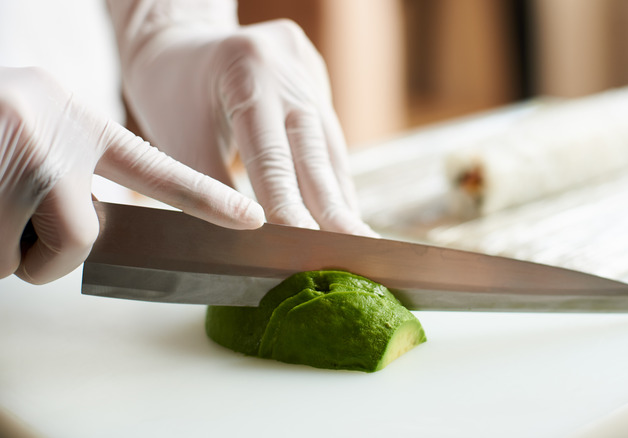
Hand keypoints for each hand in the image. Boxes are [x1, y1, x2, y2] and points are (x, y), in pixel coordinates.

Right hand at [0, 66, 263, 283]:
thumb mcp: (27, 128)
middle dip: (45, 251)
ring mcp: (13, 165)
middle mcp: (52, 138)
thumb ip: (66, 170)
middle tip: (6, 213)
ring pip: (26, 261)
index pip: (156, 167)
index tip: (254, 220)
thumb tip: (88, 230)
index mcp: (75, 121)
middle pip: (82, 239)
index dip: (206, 198)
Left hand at [108, 1, 373, 235]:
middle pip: (314, 152)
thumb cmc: (169, 94)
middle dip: (333, 208)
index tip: (304, 245)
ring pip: (330, 148)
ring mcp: (308, 71)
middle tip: (354, 250)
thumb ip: (214, 191)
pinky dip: (333, 178)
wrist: (178, 43)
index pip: (271, 154)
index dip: (289, 204)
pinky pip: (329, 139)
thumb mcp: (179, 141)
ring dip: (340, 198)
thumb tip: (250, 243)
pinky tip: (343, 211)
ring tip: (356, 240)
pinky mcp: (318, 81)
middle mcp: (287, 66)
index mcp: (245, 71)